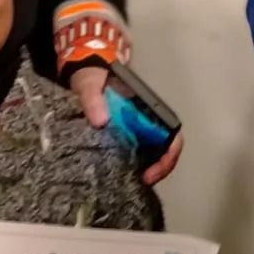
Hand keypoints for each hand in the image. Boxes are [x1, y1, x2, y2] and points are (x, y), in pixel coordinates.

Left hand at [69, 65, 183, 184]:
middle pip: (164, 150)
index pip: (171, 136)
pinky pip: (134, 153)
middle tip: (142, 181)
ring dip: (145, 168)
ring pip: (150, 154)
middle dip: (158, 169)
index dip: (168, 157)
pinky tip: (119, 173)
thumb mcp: (91, 84)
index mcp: (148, 108)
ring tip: (131, 181)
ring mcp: (136, 128)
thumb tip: (100, 121)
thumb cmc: (93, 77)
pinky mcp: (122, 134)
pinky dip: (131, 165)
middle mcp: (147, 120)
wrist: (81, 73)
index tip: (150, 173)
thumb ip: (93, 99)